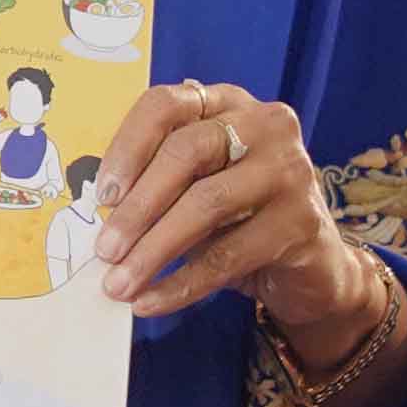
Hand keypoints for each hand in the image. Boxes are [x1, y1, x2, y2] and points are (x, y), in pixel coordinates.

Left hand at [93, 80, 375, 337]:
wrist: (309, 268)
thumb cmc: (236, 220)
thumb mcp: (191, 190)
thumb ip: (152, 184)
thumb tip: (96, 213)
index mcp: (227, 104)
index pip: (166, 105)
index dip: (128, 147)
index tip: (102, 195)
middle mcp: (264, 125)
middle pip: (186, 152)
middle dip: (138, 206)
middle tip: (104, 250)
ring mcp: (290, 170)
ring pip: (207, 204)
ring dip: (154, 250)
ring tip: (119, 284)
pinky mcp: (302, 220)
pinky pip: (228, 255)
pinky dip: (182, 283)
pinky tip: (150, 302)